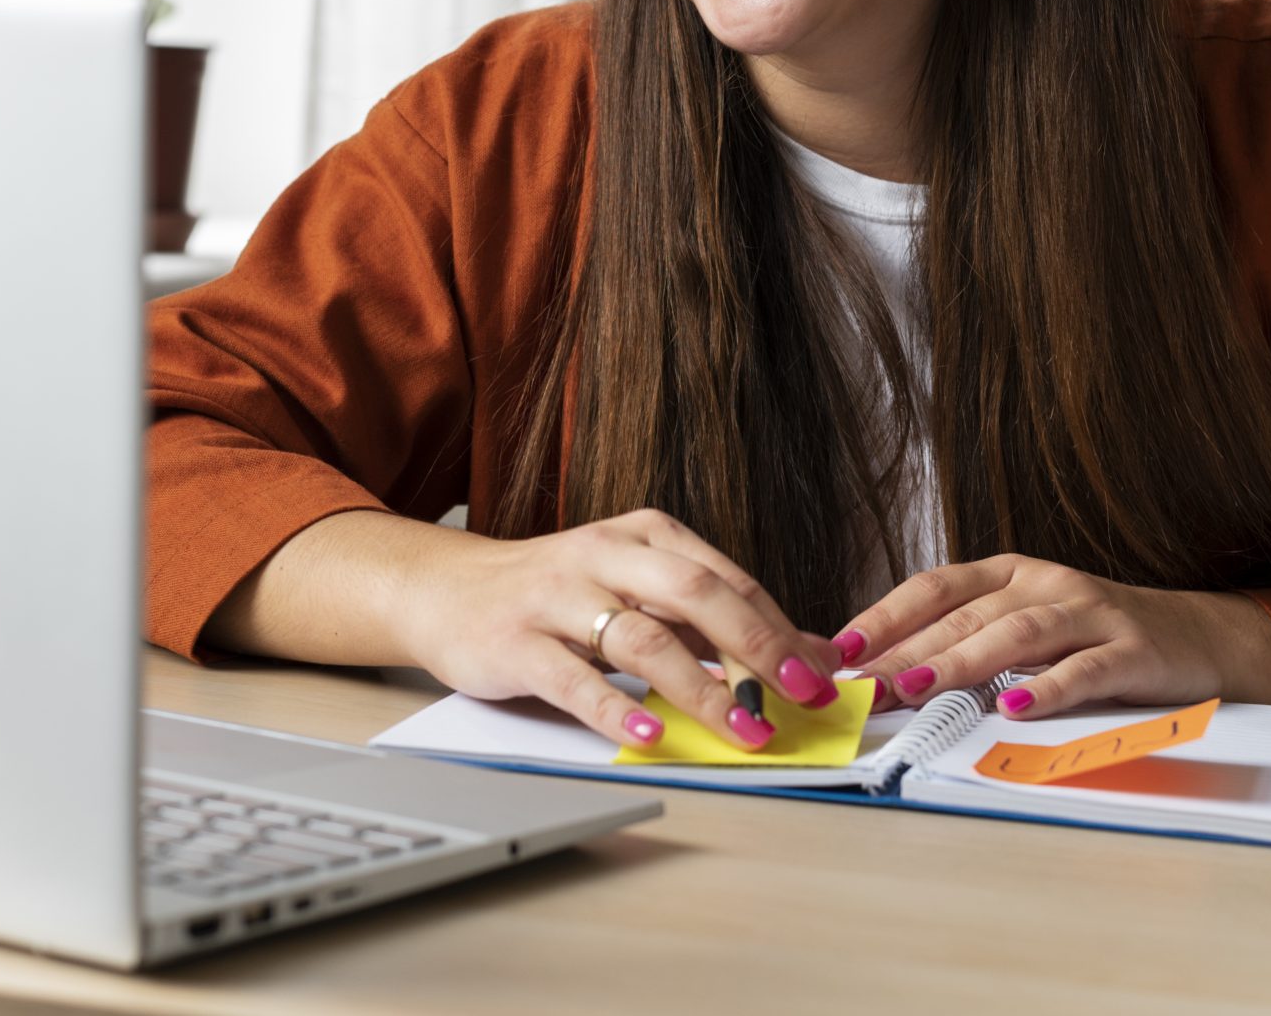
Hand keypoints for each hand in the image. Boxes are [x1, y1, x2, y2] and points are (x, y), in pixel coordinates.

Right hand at [396, 508, 847, 752]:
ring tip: (742, 730)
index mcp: (643, 536)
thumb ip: (702, 618)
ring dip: (701, 689)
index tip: (823, 672)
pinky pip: (574, 679)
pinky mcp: (516, 642)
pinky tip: (651, 734)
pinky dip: (616, 709)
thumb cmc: (554, 594)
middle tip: (801, 694)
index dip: (781, 626)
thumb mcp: (631, 587)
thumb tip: (796, 655)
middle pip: (696, 594)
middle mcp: (603, 557)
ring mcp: (557, 598)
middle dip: (758, 647)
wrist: (447, 590)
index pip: (728, 579)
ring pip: (642, 639)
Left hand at [831, 555, 1270, 718]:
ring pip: (1016, 634)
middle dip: (908, 651)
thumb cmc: (1094, 638)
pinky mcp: (1132, 650)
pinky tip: (1016, 707)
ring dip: (963, 661)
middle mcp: (1043, 583)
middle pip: (965, 616)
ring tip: (921, 686)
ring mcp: (1090, 613)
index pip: (934, 589)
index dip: (885, 616)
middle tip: (865, 685)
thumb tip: (886, 677)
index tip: (842, 650)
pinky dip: (1048, 688)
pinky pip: (1085, 669)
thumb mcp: (1026, 629)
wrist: (1198, 636)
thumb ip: (967, 643)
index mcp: (1008, 574)